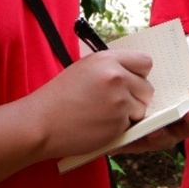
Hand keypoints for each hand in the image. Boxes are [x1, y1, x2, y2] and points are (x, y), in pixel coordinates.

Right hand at [29, 48, 154, 157]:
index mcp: (107, 59)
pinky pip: (132, 125)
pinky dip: (120, 128)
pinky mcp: (118, 122)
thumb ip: (111, 68)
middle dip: (136, 97)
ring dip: (130, 114)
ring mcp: (119, 100)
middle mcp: (116, 76)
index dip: (139, 74)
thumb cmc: (59, 97)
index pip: (145, 62)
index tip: (130, 82)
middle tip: (115, 103)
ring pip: (142, 108)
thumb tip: (135, 73)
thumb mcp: (85, 69)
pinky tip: (100, 125)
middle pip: (147, 87)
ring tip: (104, 115)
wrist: (41, 123)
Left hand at [118, 71, 188, 152]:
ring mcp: (163, 134)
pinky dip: (135, 141)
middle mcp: (182, 124)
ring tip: (155, 129)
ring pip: (167, 141)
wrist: (129, 86)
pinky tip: (133, 136)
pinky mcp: (141, 141)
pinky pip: (140, 145)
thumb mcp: (178, 75)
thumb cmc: (162, 81)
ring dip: (163, 135)